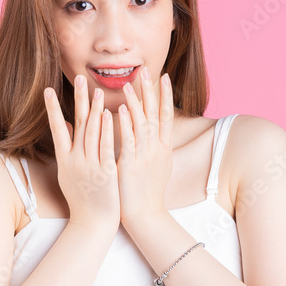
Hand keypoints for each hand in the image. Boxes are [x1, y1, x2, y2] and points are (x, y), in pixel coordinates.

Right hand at [43, 74, 119, 230]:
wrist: (92, 224)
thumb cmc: (82, 199)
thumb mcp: (68, 174)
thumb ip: (68, 150)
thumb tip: (67, 127)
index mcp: (64, 161)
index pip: (57, 129)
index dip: (52, 109)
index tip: (47, 90)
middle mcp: (75, 161)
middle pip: (77, 125)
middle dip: (78, 100)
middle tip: (79, 78)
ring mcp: (90, 166)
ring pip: (92, 133)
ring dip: (95, 110)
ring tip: (96, 90)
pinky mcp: (106, 173)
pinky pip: (107, 148)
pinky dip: (108, 131)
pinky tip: (111, 115)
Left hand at [116, 67, 173, 226]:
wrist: (145, 215)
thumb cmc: (146, 192)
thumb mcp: (155, 166)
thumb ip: (152, 148)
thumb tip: (151, 135)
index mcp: (162, 148)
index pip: (165, 115)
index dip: (165, 95)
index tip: (163, 77)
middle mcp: (157, 149)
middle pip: (155, 114)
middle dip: (151, 92)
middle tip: (147, 70)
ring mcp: (146, 157)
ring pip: (142, 124)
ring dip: (135, 103)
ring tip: (129, 84)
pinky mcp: (133, 165)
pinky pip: (129, 141)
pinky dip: (125, 124)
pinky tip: (119, 110)